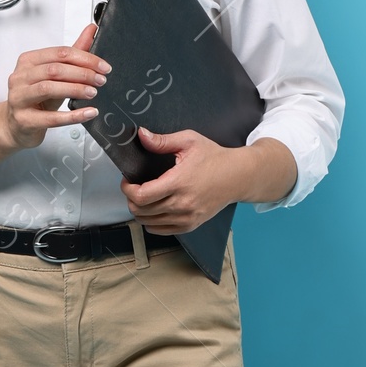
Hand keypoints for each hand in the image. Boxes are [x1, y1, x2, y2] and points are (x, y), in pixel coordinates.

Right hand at [2, 24, 109, 151]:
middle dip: (82, 73)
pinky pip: (51, 118)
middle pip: (54, 69)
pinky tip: (88, 113)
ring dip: (75, 89)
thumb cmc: (36, 98)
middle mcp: (20, 77)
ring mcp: (19, 98)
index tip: (102, 66)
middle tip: (100, 79)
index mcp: (28, 61)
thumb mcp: (54, 75)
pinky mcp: (24, 119)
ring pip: (48, 88)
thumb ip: (73, 54)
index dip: (84, 58)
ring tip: (93, 92)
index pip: (59, 53)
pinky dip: (73, 115)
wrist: (18, 125)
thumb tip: (91, 30)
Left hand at [121, 128, 295, 232]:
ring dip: (140, 211)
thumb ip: (163, 141)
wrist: (238, 176)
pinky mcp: (191, 224)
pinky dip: (152, 223)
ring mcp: (187, 217)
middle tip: (133, 187)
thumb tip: (142, 135)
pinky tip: (153, 211)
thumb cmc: (215, 158)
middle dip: (131, 199)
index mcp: (179, 182)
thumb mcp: (189, 141)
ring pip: (149, 223)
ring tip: (143, 198)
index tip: (127, 181)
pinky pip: (161, 231)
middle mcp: (182, 204)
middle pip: (142, 211)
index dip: (128, 189)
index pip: (142, 196)